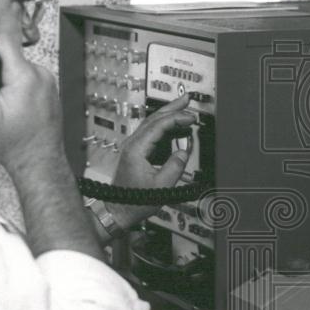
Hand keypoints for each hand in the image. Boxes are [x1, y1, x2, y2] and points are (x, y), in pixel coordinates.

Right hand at [0, 41, 65, 176]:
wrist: (38, 163)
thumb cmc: (14, 144)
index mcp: (25, 75)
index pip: (1, 42)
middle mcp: (40, 74)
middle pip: (8, 58)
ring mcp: (48, 82)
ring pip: (17, 70)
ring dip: (7, 84)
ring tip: (4, 108)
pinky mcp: (50, 91)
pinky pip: (28, 81)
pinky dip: (19, 91)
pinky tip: (16, 110)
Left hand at [108, 93, 196, 228]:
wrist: (119, 210)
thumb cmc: (134, 201)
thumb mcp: (161, 186)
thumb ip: (175, 167)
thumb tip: (183, 153)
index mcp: (137, 149)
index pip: (159, 125)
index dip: (177, 118)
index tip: (191, 117)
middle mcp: (132, 144)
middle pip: (153, 118)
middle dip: (172, 107)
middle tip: (186, 99)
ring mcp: (133, 147)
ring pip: (152, 124)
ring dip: (168, 115)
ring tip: (184, 110)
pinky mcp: (136, 152)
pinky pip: (152, 134)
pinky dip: (165, 127)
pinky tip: (175, 127)